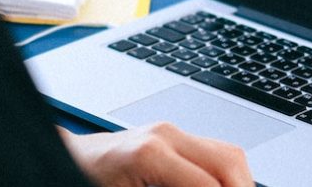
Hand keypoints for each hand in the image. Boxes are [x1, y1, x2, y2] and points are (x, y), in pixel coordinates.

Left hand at [58, 122, 252, 186]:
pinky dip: (224, 173)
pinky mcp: (170, 134)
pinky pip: (213, 150)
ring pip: (228, 152)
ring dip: (238, 180)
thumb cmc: (90, 179)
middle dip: (243, 186)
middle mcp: (165, 134)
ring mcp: (169, 130)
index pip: (212, 184)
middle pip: (230, 160)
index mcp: (151, 153)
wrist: (68, 159)